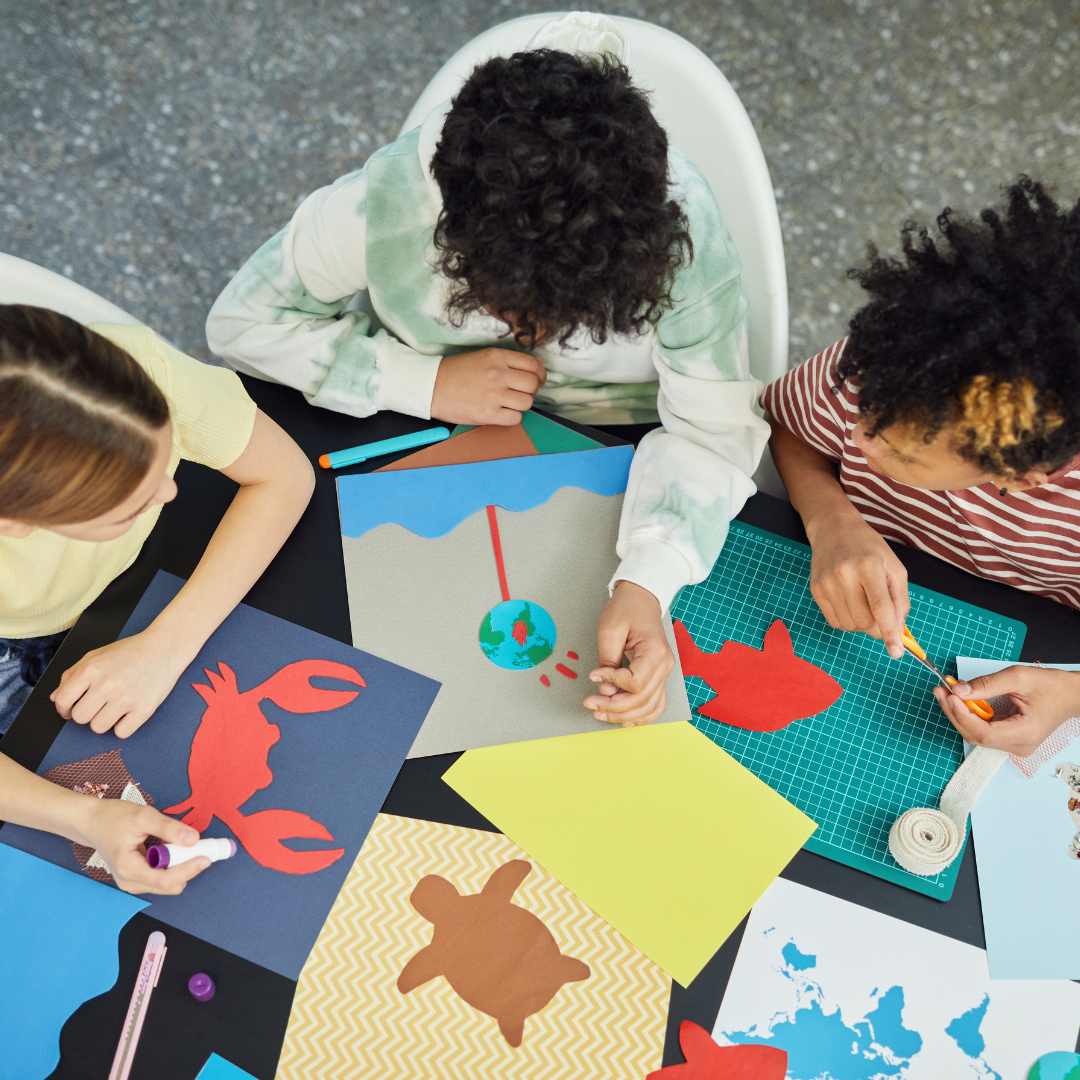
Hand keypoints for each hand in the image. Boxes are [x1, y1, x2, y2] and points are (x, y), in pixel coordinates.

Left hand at [51, 627, 191, 737]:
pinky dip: (123, 726)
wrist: (165, 648)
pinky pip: (121, 733)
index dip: (63, 708)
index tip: (70, 709)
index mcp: (92, 669)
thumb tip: (56, 698)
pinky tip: (128, 713)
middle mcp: (107, 684)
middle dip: (86, 714)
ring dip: (104, 721)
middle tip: (98, 705)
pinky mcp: (144, 709)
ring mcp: (126, 698)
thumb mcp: (96, 655)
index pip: (63, 700)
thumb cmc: (130, 651)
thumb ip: (72, 675)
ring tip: (114, 708)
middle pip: (80, 717)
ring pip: (98, 727)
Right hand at [72, 798, 209, 894]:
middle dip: (187, 867)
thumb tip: (194, 840)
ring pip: (168, 883)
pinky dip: (171, 864)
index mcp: (129, 869)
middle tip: (198, 845)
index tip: (207, 857)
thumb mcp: (143, 816)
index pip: (166, 880)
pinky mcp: (137, 879)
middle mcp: (130, 882)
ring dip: (180, 865)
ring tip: (177, 843)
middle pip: (170, 886)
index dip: (189, 870)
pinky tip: (167, 847)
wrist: (92, 822)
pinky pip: (162, 877)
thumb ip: (169, 828)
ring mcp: (132, 883)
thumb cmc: (113, 817)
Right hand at [430, 348, 546, 425]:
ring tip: (507, 403)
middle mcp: (498, 374)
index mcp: (497, 357)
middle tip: (520, 393)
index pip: (533, 365)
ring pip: (527, 403)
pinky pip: (515, 418)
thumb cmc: (456, 372)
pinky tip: (501, 412)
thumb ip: (511, 361)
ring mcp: (493, 395)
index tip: (536, 380)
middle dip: (530, 391)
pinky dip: (512, 417)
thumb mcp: (483, 357)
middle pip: (533, 385)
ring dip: (521, 405)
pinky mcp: (488, 414)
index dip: (539, 374)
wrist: (431, 387)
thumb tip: (539, 365)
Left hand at [584, 581, 674, 726]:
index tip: (593, 675)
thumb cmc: (626, 609)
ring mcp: (665, 672)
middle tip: (590, 704)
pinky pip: (656, 704)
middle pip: (641, 699)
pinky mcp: (660, 675)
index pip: (634, 682)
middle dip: (613, 707)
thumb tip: (605, 689)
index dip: (612, 683)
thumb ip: (608, 662)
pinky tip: (624, 719)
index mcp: (655, 652)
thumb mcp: (610, 631)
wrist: (641, 598)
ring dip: (625, 715)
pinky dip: (642, 715)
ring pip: (650, 707)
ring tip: (601, 714)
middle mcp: (664, 665)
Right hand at [807, 514, 909, 657]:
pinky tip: (850, 604)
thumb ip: (900, 599)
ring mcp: (827, 584)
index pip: (880, 607)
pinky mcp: (816, 591)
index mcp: (869, 566)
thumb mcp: (894, 567)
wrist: (834, 530)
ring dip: (862, 624)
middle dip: (878, 627)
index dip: (890, 632)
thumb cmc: (868, 548)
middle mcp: (844, 575)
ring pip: (850, 625)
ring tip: (864, 604)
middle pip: (864, 621)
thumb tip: (899, 630)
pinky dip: (847, 620)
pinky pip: (835, 622)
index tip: (896, 652)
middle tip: (882, 618)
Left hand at [933, 666, 1079, 756]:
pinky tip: (959, 699)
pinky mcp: (1008, 738)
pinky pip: (982, 729)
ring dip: (958, 713)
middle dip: (954, 712)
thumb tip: (959, 691)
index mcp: (1025, 734)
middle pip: (975, 735)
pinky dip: (969, 714)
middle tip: (940, 690)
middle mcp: (1018, 745)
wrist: (1070, 695)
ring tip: (946, 691)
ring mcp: (1012, 744)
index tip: (948, 695)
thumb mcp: (1018, 677)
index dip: (962, 714)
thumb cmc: (1051, 686)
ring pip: (975, 733)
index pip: (983, 732)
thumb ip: (987, 685)